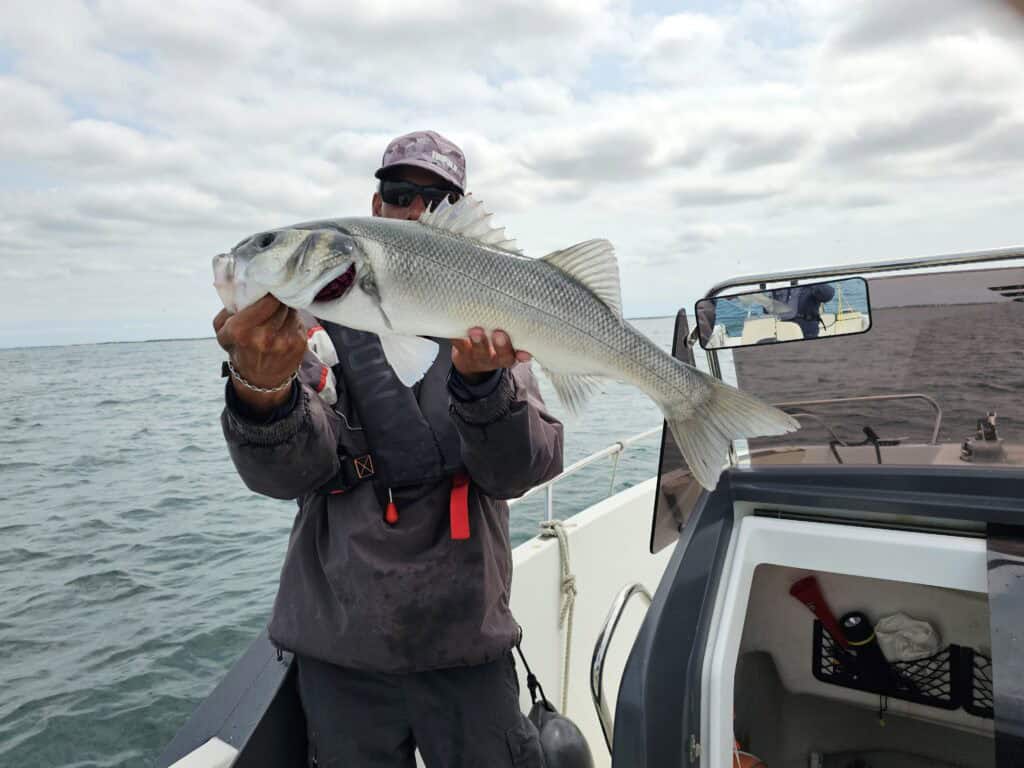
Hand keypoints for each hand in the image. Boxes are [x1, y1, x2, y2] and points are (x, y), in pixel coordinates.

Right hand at [213, 295, 305, 414]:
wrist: (260, 380)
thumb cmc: (240, 350)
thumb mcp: (222, 331)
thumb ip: (229, 308)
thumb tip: (243, 287)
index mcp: (241, 331)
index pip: (265, 300)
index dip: (268, 292)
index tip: (267, 288)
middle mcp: (264, 337)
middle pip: (279, 303)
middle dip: (276, 298)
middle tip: (273, 297)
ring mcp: (284, 341)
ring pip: (290, 310)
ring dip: (285, 308)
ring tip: (277, 313)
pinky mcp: (300, 344)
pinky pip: (299, 320)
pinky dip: (292, 319)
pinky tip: (285, 325)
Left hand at [450, 327, 531, 383]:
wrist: (469, 362)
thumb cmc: (494, 346)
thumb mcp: (508, 347)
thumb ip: (519, 341)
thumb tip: (528, 341)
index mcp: (506, 358)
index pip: (516, 358)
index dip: (520, 356)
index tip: (523, 352)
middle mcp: (492, 359)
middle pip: (498, 356)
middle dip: (500, 346)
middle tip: (499, 334)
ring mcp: (476, 355)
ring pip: (478, 350)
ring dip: (478, 341)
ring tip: (477, 331)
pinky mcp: (460, 349)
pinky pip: (458, 342)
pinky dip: (456, 334)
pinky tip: (458, 324)